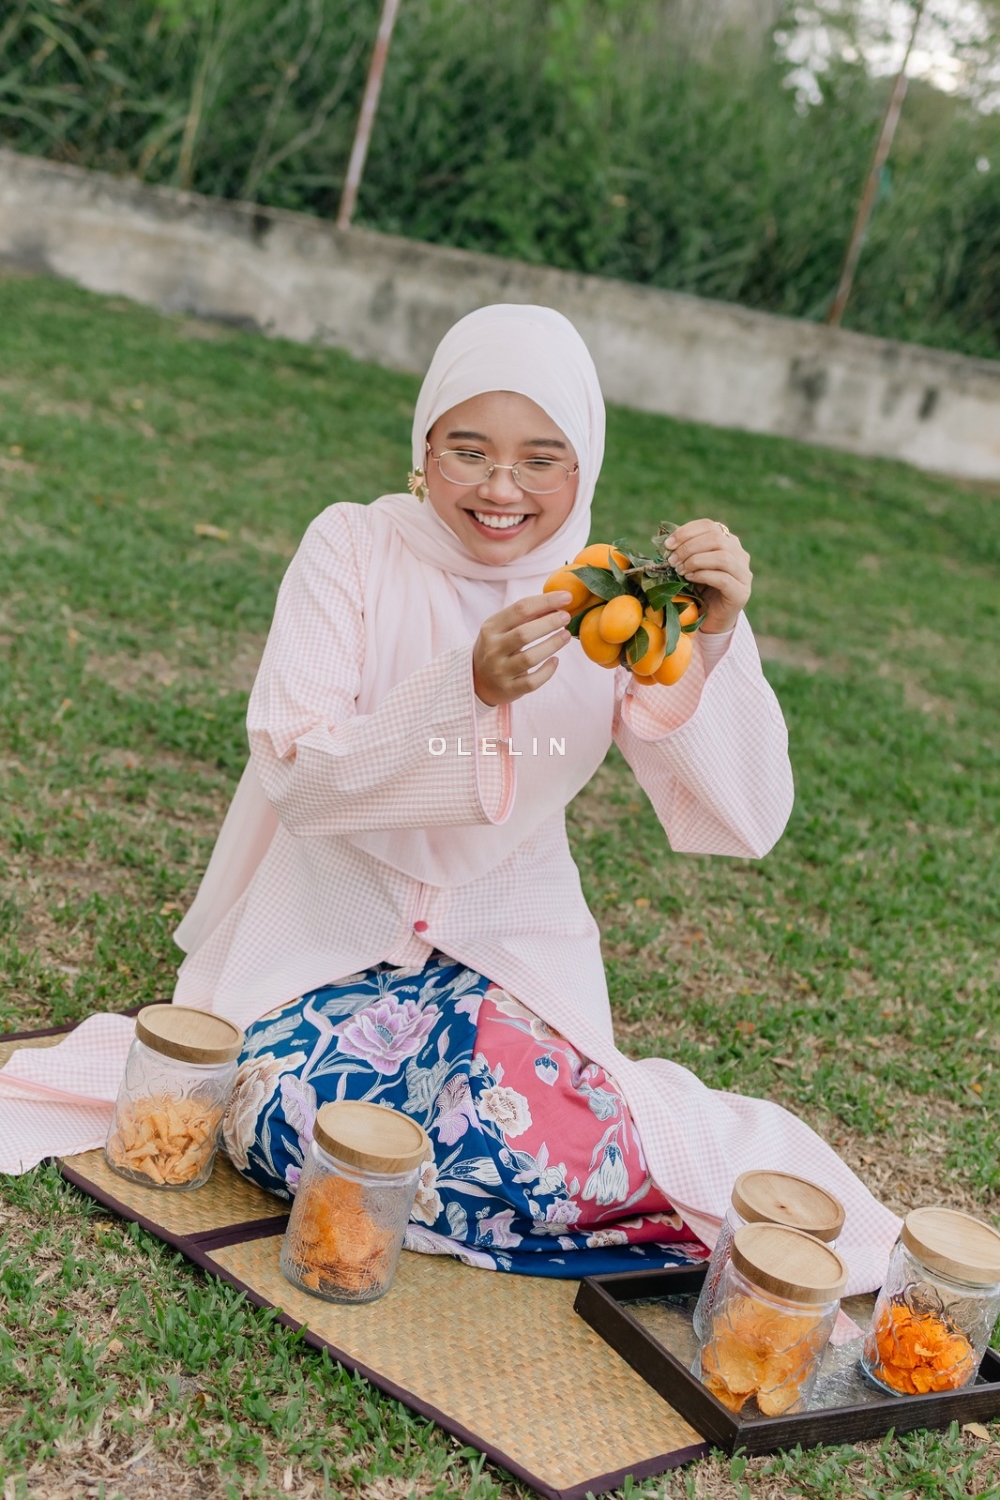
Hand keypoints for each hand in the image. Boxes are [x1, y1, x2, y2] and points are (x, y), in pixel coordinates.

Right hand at [473, 592, 572, 705]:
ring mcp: (500, 671)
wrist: (478, 680)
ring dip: (552, 645)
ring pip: (529, 658)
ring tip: (566, 635)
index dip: (545, 601)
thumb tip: (557, 603)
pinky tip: (555, 661)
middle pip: (524, 634)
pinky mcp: (509, 689)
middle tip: (566, 617)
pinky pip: (532, 682)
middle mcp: (493, 649)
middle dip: (549, 623)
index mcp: (491, 628)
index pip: (520, 609)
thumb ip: (525, 616)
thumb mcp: (501, 628)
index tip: (566, 596)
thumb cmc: (497, 646)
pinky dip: (547, 671)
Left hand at [663, 518, 751, 633]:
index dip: (687, 532)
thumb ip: (684, 552)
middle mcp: (740, 554)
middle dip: (689, 547)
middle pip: (716, 539)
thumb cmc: (699, 590)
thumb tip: (665, 541)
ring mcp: (743, 573)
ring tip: (680, 570)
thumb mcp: (690, 566)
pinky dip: (703, 575)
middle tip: (672, 560)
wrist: (711, 619)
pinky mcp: (741, 592)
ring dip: (696, 560)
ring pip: (722, 557)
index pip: (710, 526)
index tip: (668, 544)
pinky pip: (723, 578)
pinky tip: (689, 578)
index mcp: (728, 542)